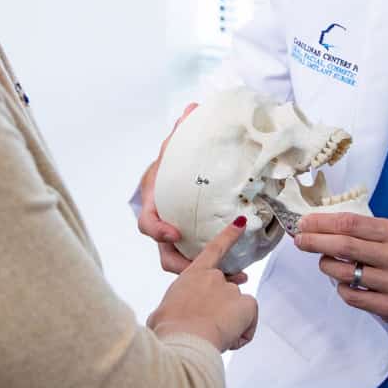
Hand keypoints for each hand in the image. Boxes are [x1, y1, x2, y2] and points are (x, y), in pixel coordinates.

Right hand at [138, 103, 247, 282]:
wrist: (176, 177)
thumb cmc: (174, 163)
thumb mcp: (177, 146)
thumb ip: (183, 131)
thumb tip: (192, 109)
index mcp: (156, 203)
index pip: (147, 223)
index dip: (158, 230)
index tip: (175, 232)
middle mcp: (163, 225)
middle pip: (165, 254)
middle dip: (185, 267)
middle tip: (211, 272)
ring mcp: (177, 239)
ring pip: (184, 264)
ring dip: (206, 274)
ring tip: (234, 278)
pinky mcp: (192, 245)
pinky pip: (199, 262)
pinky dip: (216, 269)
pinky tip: (240, 273)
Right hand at [148, 223, 258, 351]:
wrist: (183, 339)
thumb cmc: (167, 328)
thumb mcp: (162, 313)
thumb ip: (172, 307)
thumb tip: (167, 315)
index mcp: (193, 274)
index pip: (214, 249)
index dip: (229, 235)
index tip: (241, 223)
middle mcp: (214, 277)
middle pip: (226, 293)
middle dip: (223, 309)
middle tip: (209, 327)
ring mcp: (231, 288)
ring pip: (237, 310)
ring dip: (230, 324)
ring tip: (214, 337)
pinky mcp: (246, 303)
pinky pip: (249, 321)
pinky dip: (242, 333)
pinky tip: (228, 339)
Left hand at [293, 212, 387, 324]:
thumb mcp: (386, 234)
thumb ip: (357, 229)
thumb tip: (314, 225)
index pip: (351, 223)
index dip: (323, 223)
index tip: (304, 223)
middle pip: (346, 247)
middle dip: (316, 242)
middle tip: (300, 240)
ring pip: (345, 274)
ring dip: (327, 266)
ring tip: (326, 262)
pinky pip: (351, 296)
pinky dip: (340, 287)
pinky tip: (345, 282)